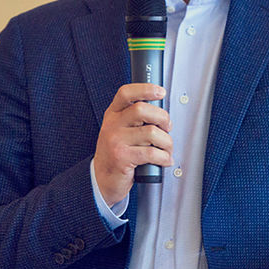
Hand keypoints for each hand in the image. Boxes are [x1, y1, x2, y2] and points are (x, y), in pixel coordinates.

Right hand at [93, 83, 172, 206]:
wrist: (101, 179)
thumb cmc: (116, 152)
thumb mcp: (120, 130)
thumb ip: (135, 119)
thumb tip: (162, 114)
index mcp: (113, 114)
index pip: (126, 93)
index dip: (145, 89)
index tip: (160, 92)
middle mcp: (112, 125)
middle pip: (142, 109)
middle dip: (163, 118)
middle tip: (167, 127)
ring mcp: (115, 141)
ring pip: (151, 132)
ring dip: (167, 142)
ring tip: (167, 149)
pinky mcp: (122, 158)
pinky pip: (151, 153)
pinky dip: (164, 157)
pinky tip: (164, 160)